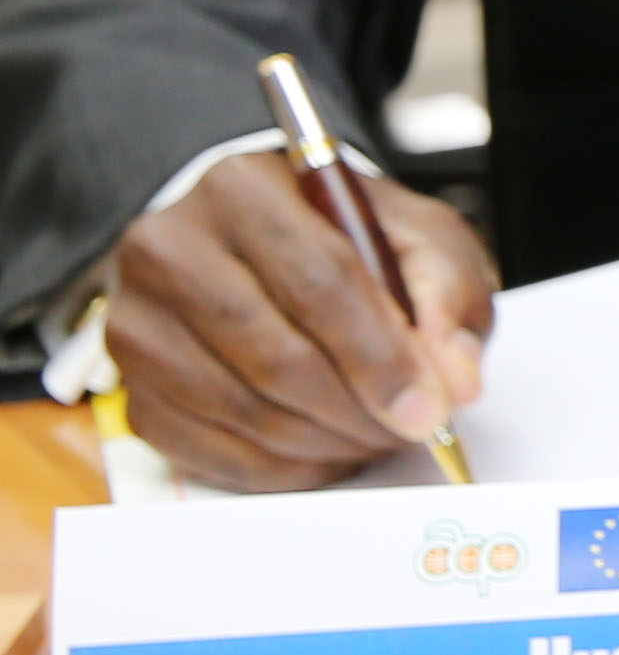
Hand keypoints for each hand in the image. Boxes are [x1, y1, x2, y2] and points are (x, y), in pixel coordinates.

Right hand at [98, 150, 497, 491]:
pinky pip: (202, 448)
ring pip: (238, 407)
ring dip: (321, 441)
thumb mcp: (417, 237)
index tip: (429, 410)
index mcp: (243, 188)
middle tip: (408, 430)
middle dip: (355, 410)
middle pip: (274, 355)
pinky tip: (320, 448)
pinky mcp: (127, 382)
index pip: (319, 285)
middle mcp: (170, 247)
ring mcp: (135, 319)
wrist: (263, 241)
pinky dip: (276, 465)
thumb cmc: (345, 238)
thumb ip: (448, 294)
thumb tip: (456, 377)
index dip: (381, 358)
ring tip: (371, 434)